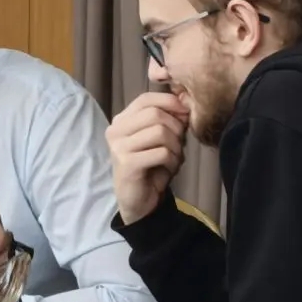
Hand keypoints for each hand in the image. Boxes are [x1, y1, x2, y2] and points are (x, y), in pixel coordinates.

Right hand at [106, 92, 188, 224]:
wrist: (139, 202)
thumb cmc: (151, 168)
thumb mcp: (159, 139)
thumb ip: (167, 120)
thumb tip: (186, 103)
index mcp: (122, 121)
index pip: (146, 99)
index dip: (169, 102)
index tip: (185, 113)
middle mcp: (116, 130)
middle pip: (155, 114)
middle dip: (176, 128)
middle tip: (180, 144)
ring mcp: (119, 147)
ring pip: (160, 132)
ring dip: (176, 146)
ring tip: (175, 158)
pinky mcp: (127, 164)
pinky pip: (161, 153)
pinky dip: (173, 161)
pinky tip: (170, 168)